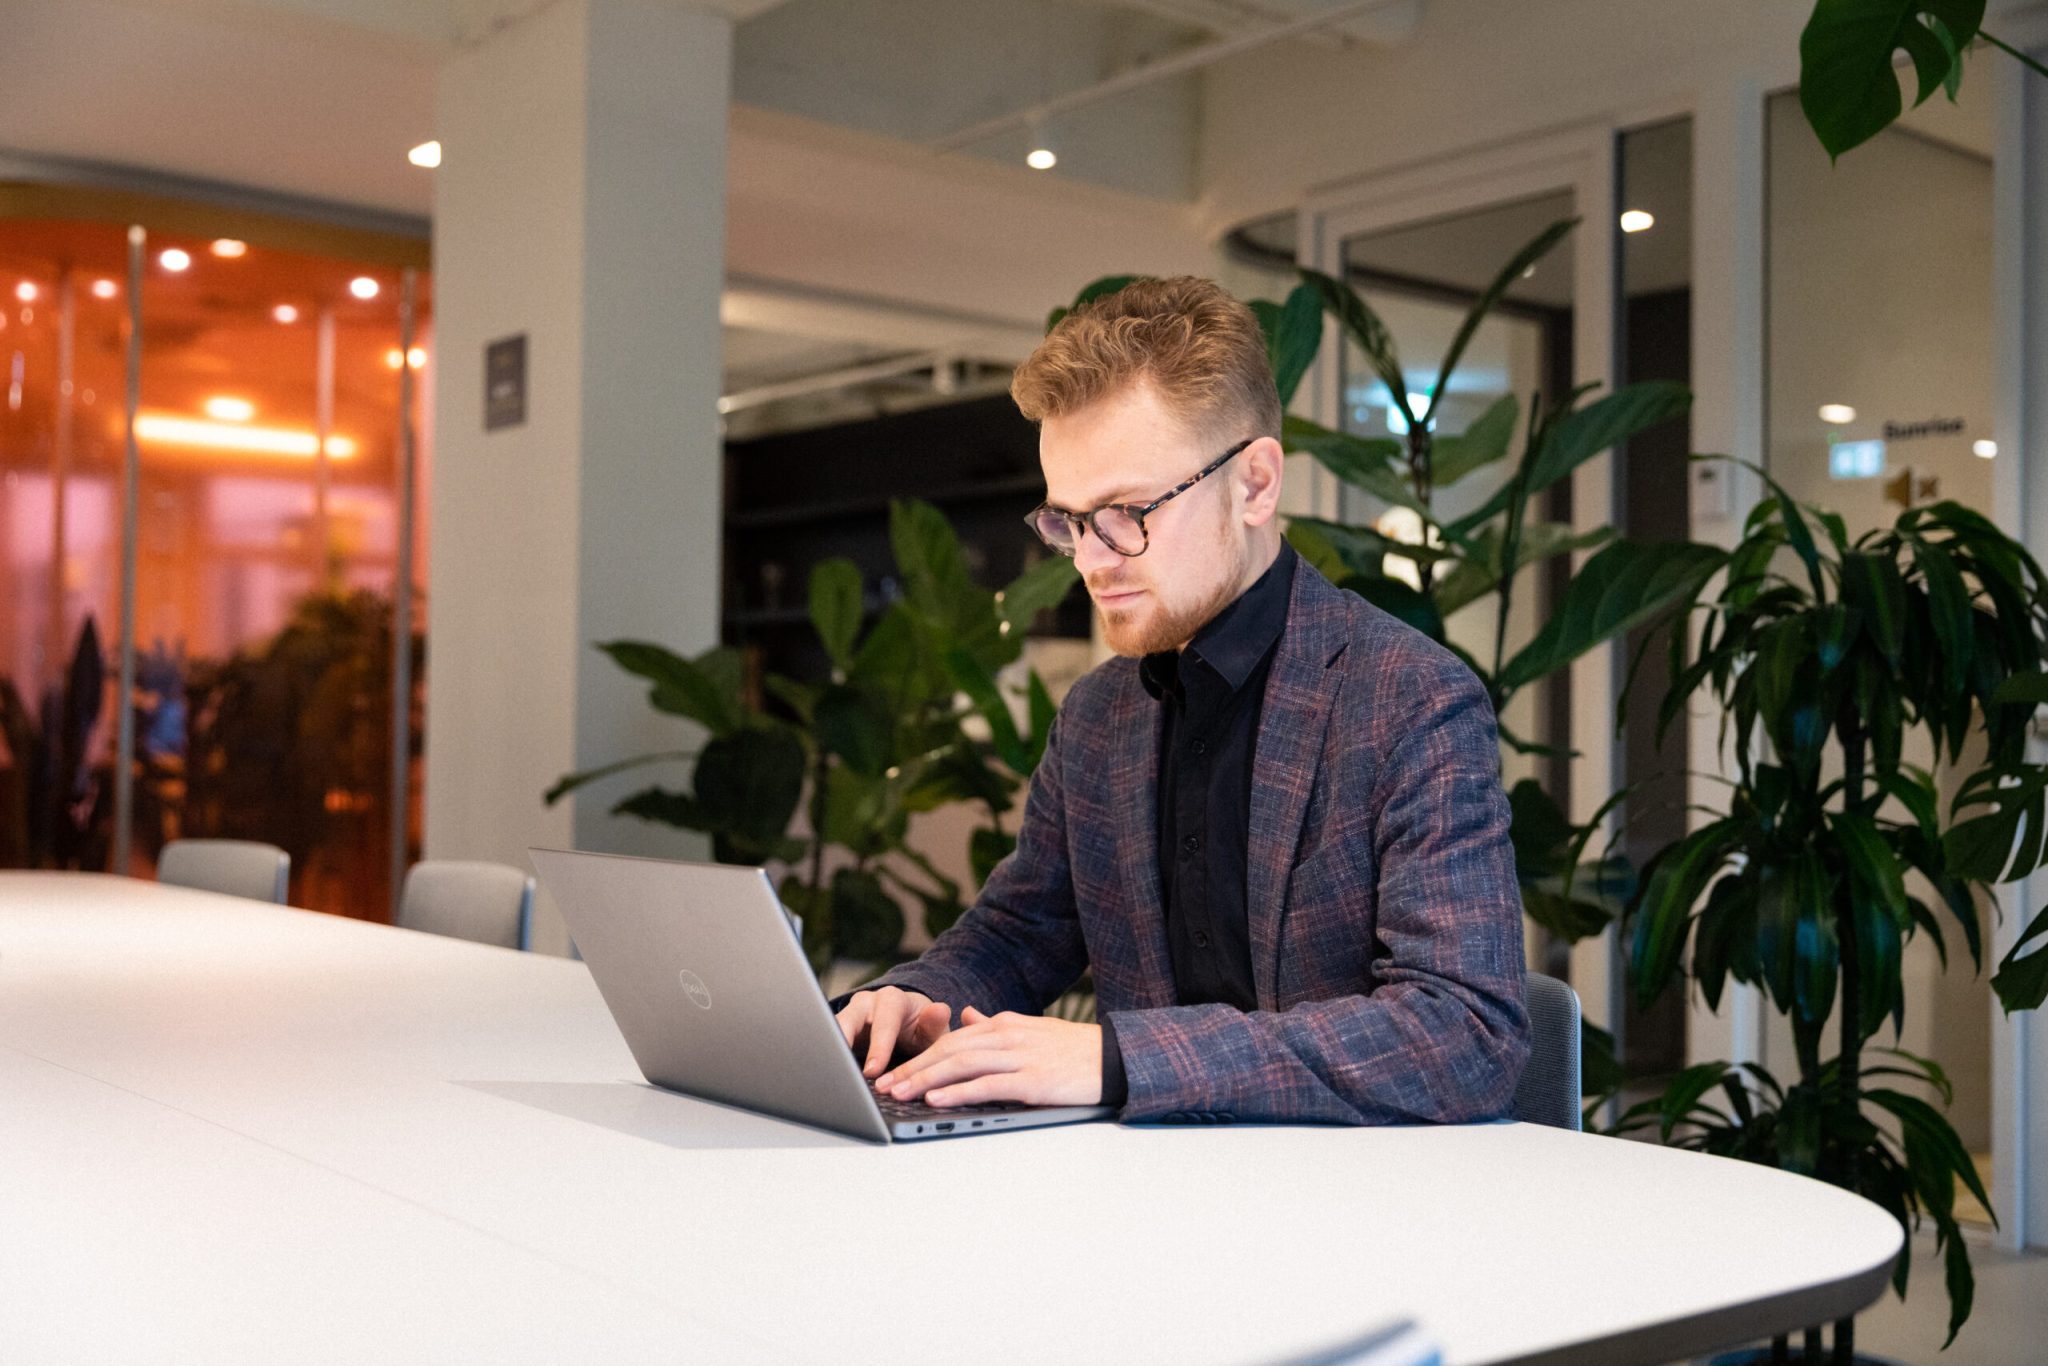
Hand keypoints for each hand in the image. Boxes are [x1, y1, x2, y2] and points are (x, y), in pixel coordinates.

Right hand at [836, 986, 953, 1078]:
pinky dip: (827, 1059)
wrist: (908, 1026)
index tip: (873, 1071)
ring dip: (829, 1051)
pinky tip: (825, 1077)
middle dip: (843, 1044)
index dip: (878, 1046)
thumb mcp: (932, 1031)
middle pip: (849, 1019)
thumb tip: (941, 1010)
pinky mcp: (837, 1030)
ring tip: (826, 1076)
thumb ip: (936, 1024)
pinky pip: (827, 1042)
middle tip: (842, 1073)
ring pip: (831, 1029)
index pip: (884, 1021)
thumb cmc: (921, 1029)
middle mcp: (867, 1003)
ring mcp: (849, 1015)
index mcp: (892, 1001)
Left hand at [876, 1006, 1102, 1107]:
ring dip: (926, 1079)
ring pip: (962, 1066)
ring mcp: (1021, 1057)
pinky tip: (937, 1099)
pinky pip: (988, 1085)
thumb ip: (995, 1024)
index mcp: (1005, 1024)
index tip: (895, 1072)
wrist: (1117, 1058)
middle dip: (913, 1068)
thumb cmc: (1074, 1049)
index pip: (952, 1039)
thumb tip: (965, 1016)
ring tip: (900, 1092)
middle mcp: (1008, 1036)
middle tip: (884, 1085)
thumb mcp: (1031, 1029)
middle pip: (949, 1051)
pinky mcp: (1033, 1080)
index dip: (920, 1055)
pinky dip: (959, 1091)